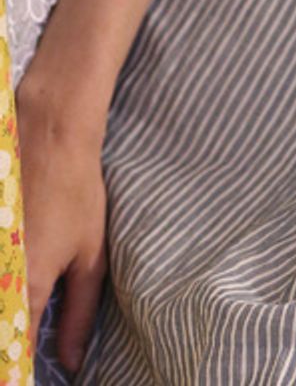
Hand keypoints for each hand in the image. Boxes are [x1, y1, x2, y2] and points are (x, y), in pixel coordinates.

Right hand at [16, 76, 108, 375]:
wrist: (50, 132)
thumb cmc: (77, 191)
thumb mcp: (90, 255)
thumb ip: (78, 315)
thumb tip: (70, 362)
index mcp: (25, 286)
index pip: (12, 348)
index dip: (16, 366)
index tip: (23, 369)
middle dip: (7, 338)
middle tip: (18, 344)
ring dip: (3, 307)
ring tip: (17, 305)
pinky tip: (8, 274)